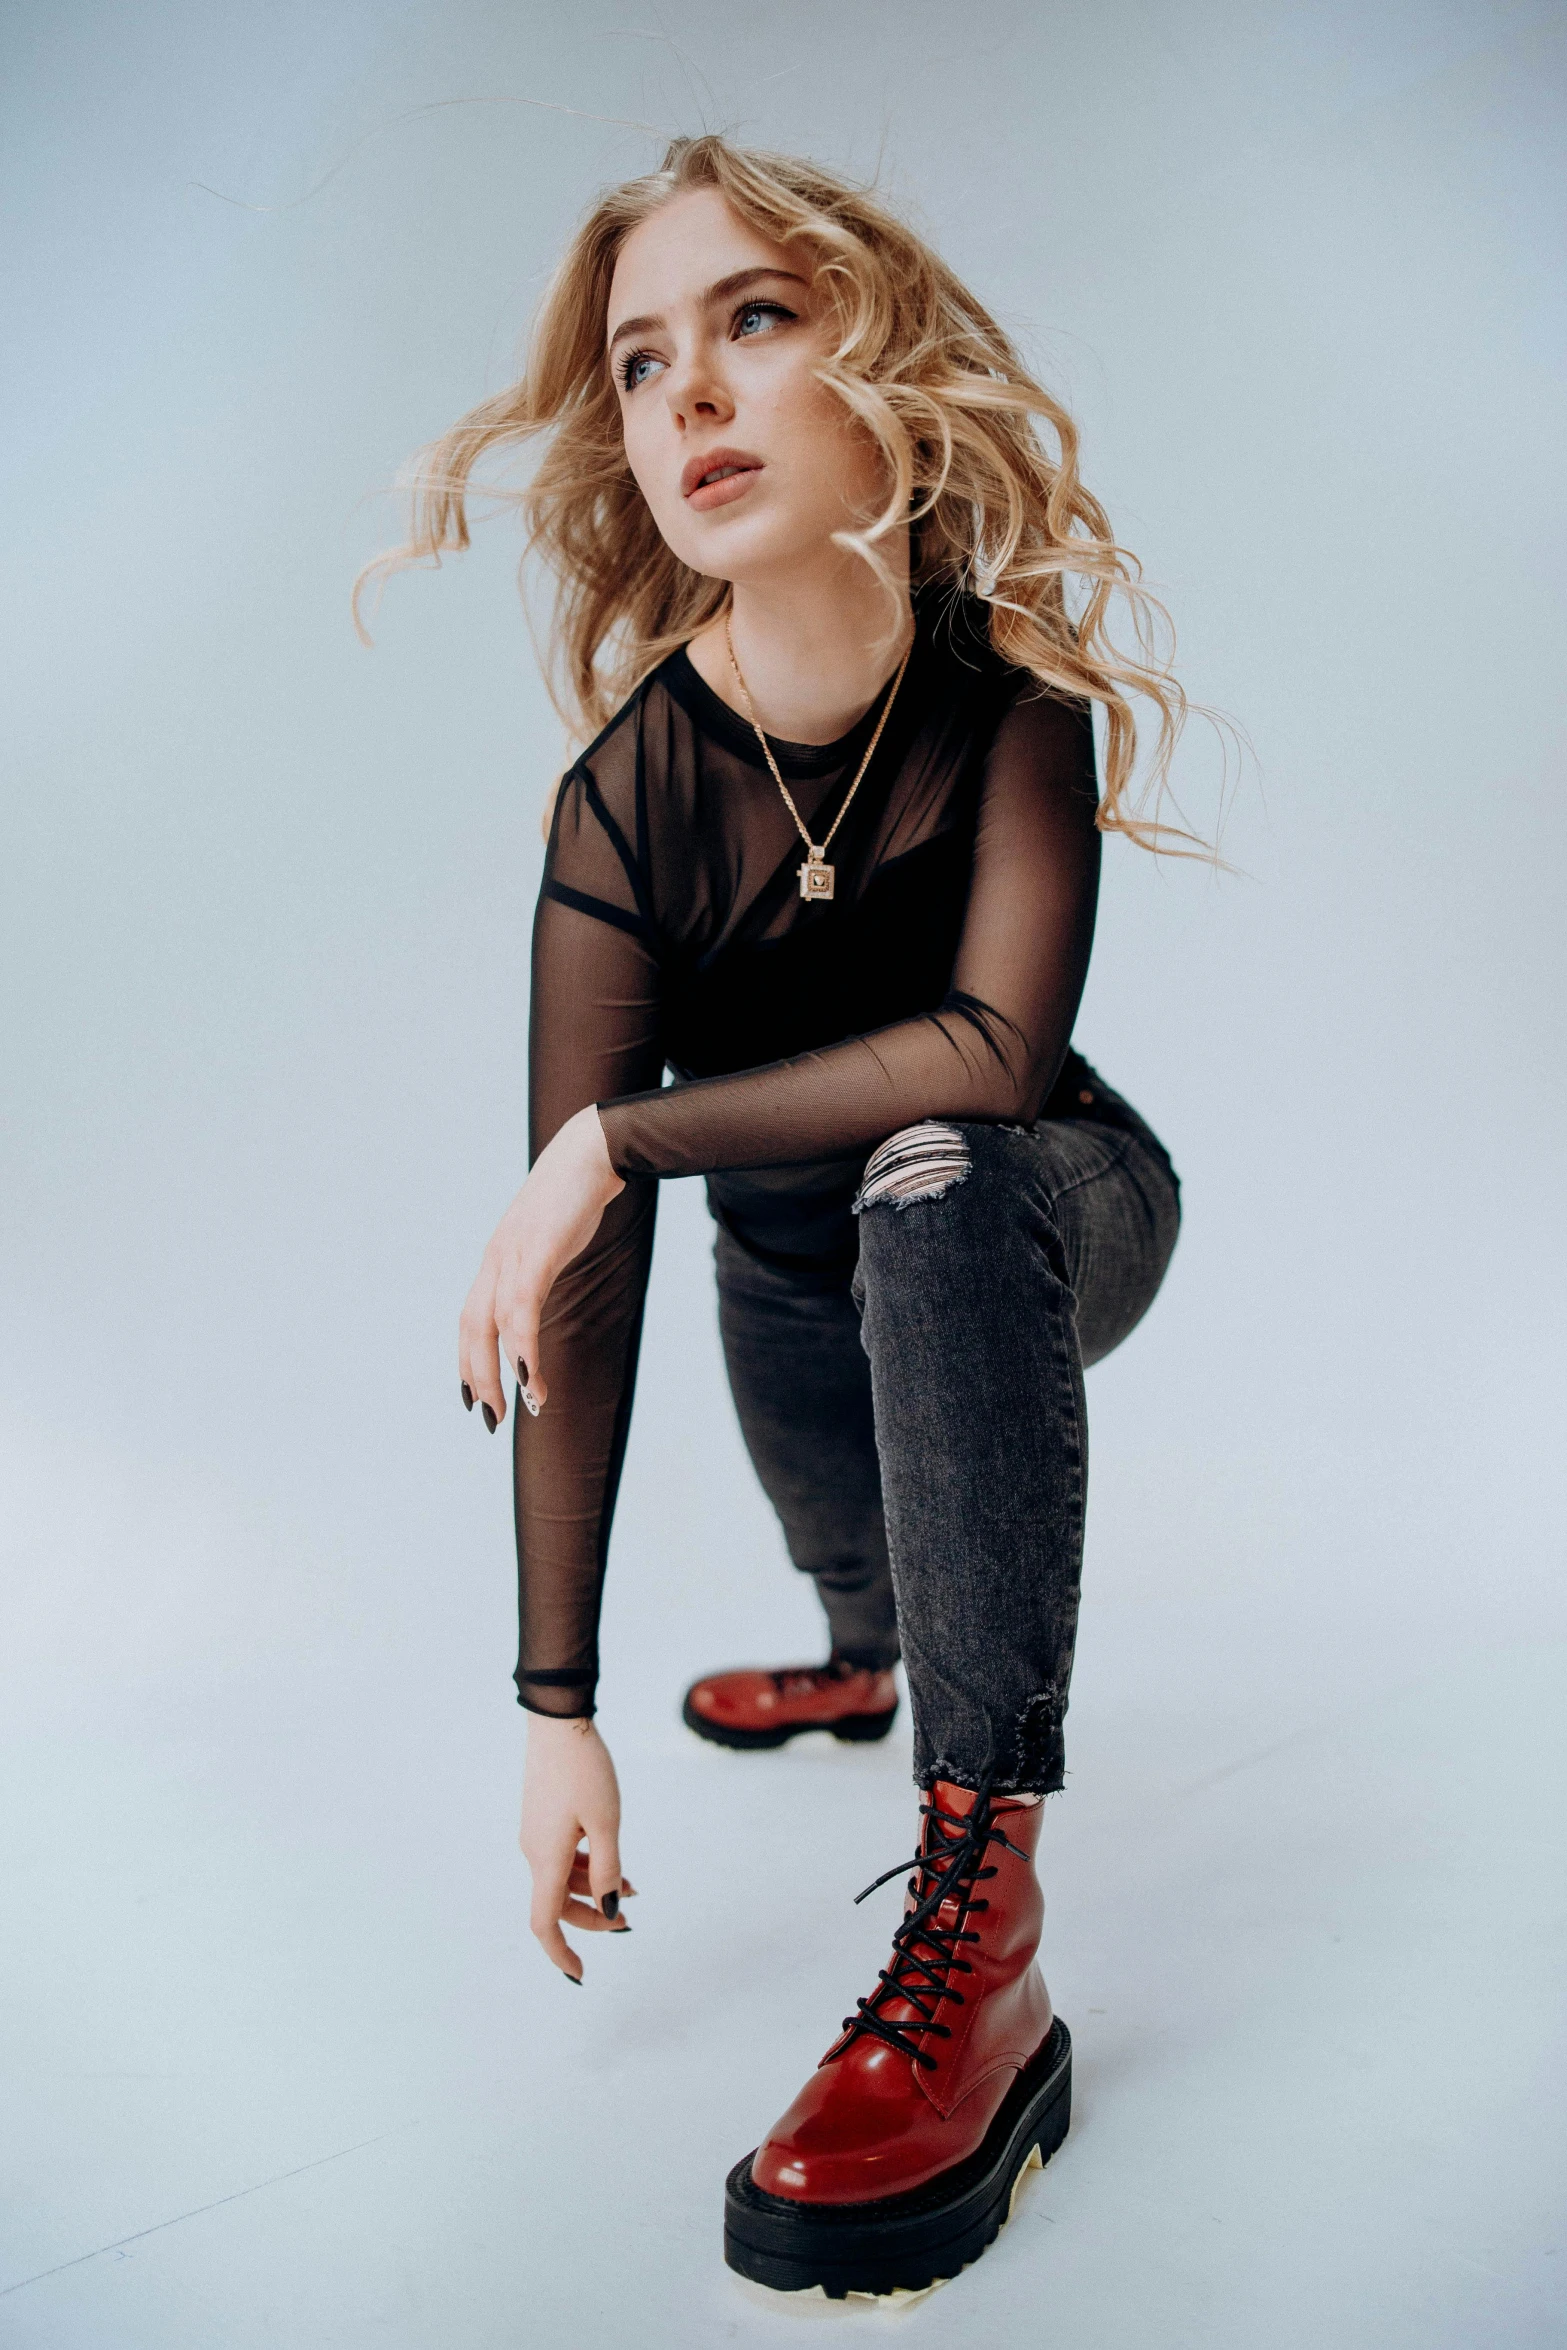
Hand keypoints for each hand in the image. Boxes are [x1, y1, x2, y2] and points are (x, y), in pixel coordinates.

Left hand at [459, 1104, 623, 1427]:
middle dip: (477, 1377)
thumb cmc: (575, 1194)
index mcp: (498, 1259)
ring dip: (502, 1371)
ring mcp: (513, 1253)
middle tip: (492, 1418)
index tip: (474, 1397)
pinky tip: (529, 1373)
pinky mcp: (536, 1250)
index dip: (467, 1360)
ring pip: (493, 1324)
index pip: (471, 1318)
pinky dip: (521, 1344)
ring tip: (526, 1404)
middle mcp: (496, 1259)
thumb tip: (545, 1289)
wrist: (591, 1150)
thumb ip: (541, 1264)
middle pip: (472, 1328)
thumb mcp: (551, 1237)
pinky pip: (522, 1306)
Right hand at [519, 1714, 634, 1980]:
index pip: (545, 1923)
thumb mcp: (607, 1822)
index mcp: (546, 1858)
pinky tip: (613, 1861)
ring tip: (632, 1889)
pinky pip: (561, 1857)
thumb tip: (610, 1912)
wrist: (558, 1723)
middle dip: (592, 1919)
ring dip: (593, 1891)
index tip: (580, 1974)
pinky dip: (586, 1867)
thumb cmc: (585, 1770)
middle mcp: (534, 1852)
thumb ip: (609, 1871)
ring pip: (561, 1880)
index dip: (560, 1953)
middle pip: (558, 1904)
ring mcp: (536, 1834)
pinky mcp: (542, 1818)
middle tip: (628, 1921)